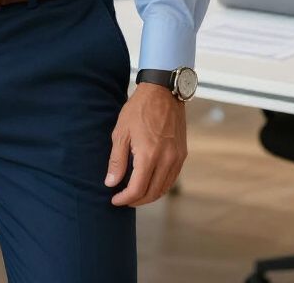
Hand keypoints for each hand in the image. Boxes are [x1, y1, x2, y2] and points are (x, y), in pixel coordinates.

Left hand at [104, 82, 186, 205]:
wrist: (163, 92)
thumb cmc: (138, 109)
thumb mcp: (121, 132)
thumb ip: (117, 160)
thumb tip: (111, 183)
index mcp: (148, 155)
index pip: (137, 189)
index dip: (124, 198)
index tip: (114, 199)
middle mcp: (166, 160)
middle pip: (152, 193)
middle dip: (136, 200)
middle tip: (123, 199)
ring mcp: (177, 158)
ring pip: (164, 188)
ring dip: (149, 195)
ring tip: (134, 193)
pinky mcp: (182, 154)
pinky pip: (172, 178)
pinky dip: (160, 186)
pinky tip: (150, 182)